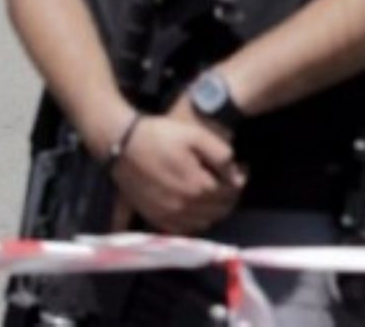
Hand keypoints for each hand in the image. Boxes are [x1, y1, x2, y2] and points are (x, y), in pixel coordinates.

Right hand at [109, 111, 245, 235]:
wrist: (123, 143)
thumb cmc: (161, 135)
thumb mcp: (196, 135)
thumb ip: (222, 155)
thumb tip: (237, 175)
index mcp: (197, 186)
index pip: (230, 193)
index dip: (239, 181)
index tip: (241, 168)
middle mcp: (184, 207)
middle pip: (219, 210)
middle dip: (230, 197)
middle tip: (229, 181)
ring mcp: (167, 215)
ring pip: (203, 223)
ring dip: (213, 211)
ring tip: (214, 193)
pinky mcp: (153, 217)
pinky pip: (182, 229)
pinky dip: (194, 221)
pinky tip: (195, 206)